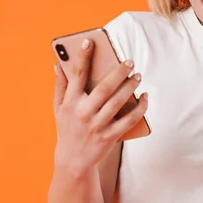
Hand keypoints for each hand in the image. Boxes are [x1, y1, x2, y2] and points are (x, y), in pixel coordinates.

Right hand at [52, 39, 147, 176]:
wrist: (72, 161)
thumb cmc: (66, 128)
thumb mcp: (58, 107)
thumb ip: (60, 85)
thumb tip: (58, 63)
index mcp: (70, 102)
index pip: (77, 75)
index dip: (83, 57)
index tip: (90, 42)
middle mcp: (83, 113)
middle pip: (104, 88)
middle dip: (119, 72)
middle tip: (130, 61)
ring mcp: (97, 125)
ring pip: (118, 102)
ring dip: (130, 87)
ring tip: (138, 75)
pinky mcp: (109, 136)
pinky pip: (129, 120)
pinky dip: (140, 108)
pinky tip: (145, 97)